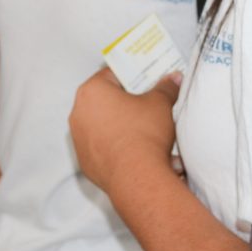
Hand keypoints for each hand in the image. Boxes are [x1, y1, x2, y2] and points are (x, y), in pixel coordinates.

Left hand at [70, 66, 180, 195]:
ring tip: (142, 127)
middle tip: (146, 103)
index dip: (132, 75)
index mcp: (92, 91)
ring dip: (119, 123)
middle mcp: (78, 113)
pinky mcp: (84, 160)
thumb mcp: (160, 104)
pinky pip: (100, 146)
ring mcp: (78, 138)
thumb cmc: (143, 134)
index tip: (145, 80)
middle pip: (104, 100)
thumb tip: (172, 79)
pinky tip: (133, 148)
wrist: (137, 176)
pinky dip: (114, 145)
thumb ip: (165, 88)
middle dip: (125, 101)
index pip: (111, 74)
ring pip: (101, 124)